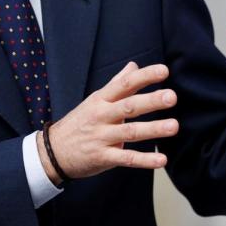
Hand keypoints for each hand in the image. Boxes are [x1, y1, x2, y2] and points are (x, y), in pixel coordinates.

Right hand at [38, 62, 177, 184]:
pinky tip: (161, 160)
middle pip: (128, 106)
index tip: (164, 71)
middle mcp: (101, 116)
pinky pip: (126, 158)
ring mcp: (101, 137)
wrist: (52, 151)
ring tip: (174, 126)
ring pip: (130, 132)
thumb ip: (117, 83)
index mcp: (101, 99)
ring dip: (152, 129)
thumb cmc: (80, 122)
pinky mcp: (102, 157)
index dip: (144, 77)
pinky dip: (144, 160)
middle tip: (171, 96)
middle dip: (151, 101)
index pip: (124, 84)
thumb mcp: (95, 100)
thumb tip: (134, 65)